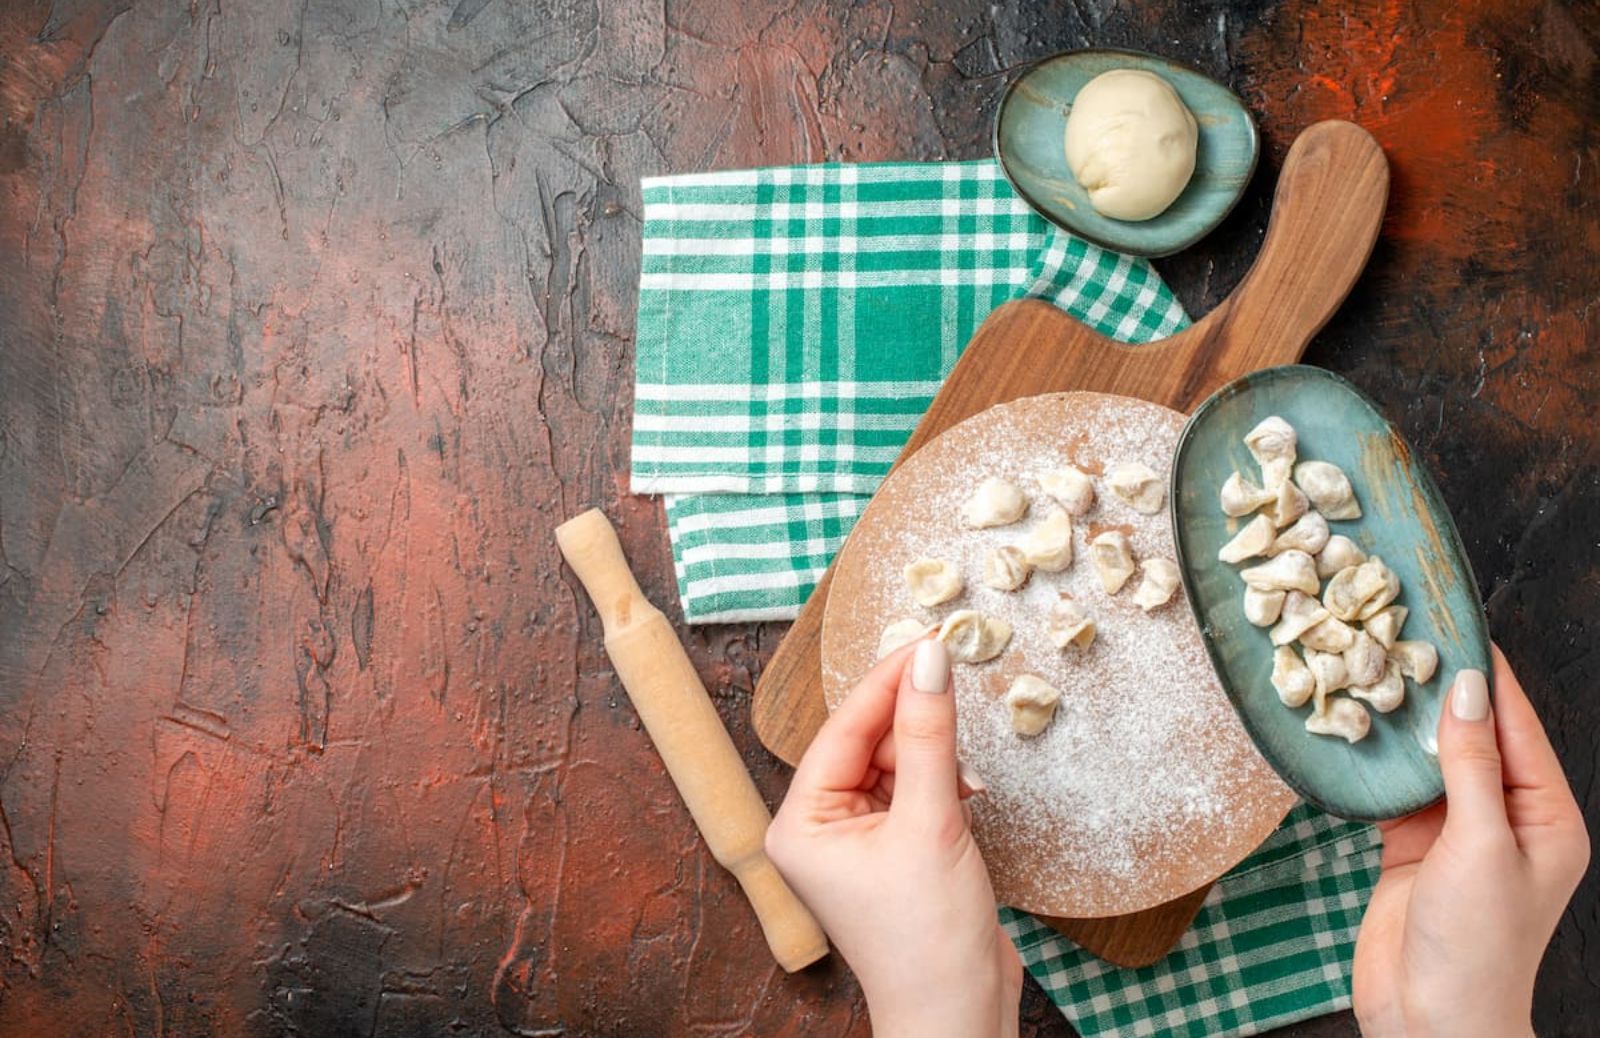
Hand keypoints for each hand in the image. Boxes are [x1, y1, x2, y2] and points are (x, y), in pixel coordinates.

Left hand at [766, 639, 1021, 1037]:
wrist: (959, 1016)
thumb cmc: (927, 939)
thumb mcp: (932, 822)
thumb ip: (930, 736)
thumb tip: (930, 661)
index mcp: (800, 823)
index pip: (843, 730)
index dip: (887, 681)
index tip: (927, 639)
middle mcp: (819, 828)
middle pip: (866, 742)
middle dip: (911, 713)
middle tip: (951, 663)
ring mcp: (857, 841)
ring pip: (894, 763)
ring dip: (932, 750)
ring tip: (965, 743)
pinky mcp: (894, 851)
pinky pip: (913, 791)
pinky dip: (942, 779)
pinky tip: (968, 781)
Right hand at [1353, 645, 1589, 1036]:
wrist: (1430, 1021)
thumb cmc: (1477, 944)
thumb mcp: (1481, 844)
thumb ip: (1472, 765)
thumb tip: (1466, 690)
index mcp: (1546, 817)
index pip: (1518, 728)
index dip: (1488, 677)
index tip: (1457, 623)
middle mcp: (1506, 818)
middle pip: (1475, 737)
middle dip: (1442, 690)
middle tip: (1403, 634)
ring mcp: (1456, 832)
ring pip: (1432, 759)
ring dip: (1405, 722)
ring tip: (1373, 666)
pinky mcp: (1410, 847)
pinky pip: (1395, 789)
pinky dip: (1377, 760)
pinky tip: (1356, 725)